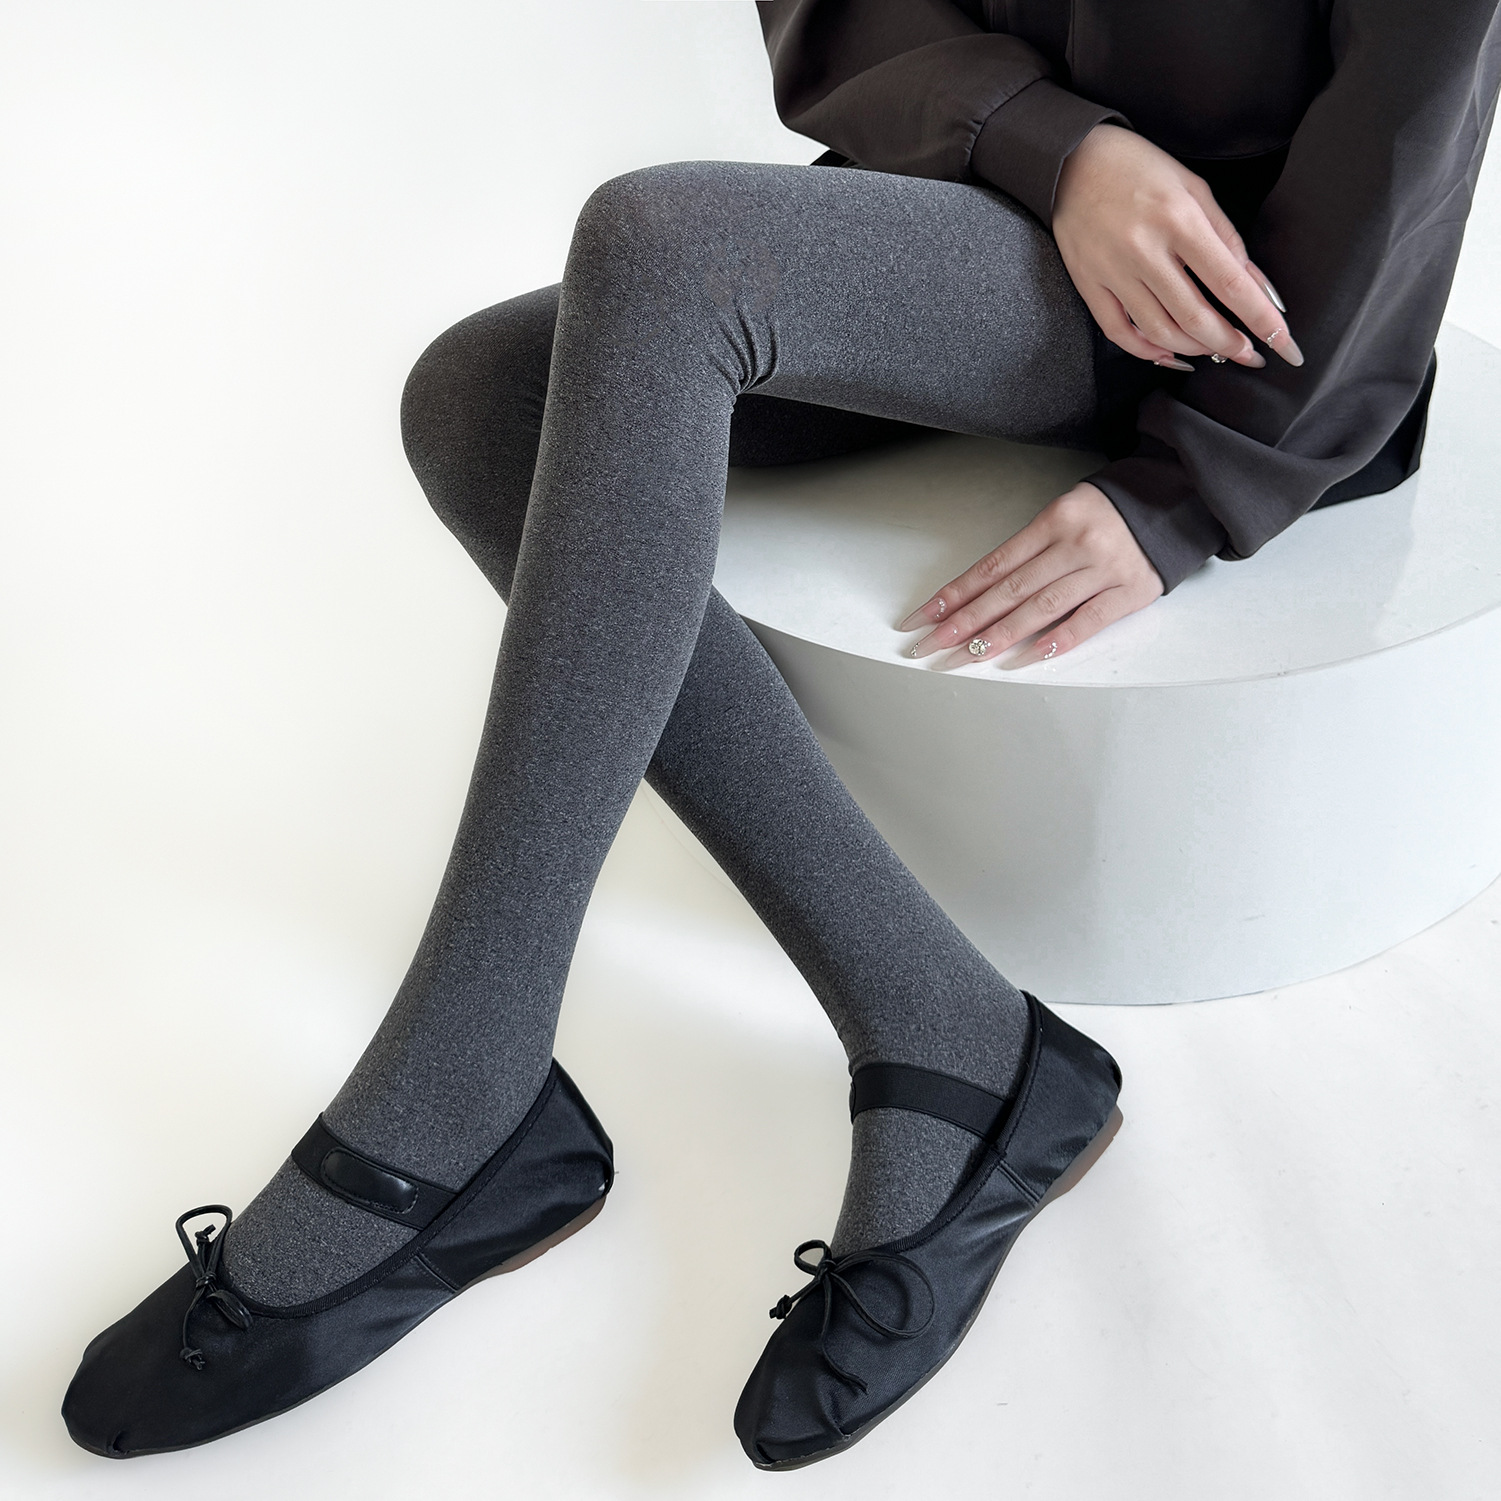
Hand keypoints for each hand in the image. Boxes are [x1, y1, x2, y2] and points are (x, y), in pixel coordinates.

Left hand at [898, 482, 1162, 666]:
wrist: (1178, 495)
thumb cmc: (1110, 511)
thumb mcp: (1064, 515)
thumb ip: (1031, 551)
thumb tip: (981, 594)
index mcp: (1053, 520)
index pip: (992, 566)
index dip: (955, 594)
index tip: (922, 618)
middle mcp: (1076, 544)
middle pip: (1009, 591)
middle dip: (964, 623)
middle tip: (929, 647)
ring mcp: (1105, 568)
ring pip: (1042, 608)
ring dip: (998, 637)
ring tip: (965, 657)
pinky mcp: (1133, 590)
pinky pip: (1089, 621)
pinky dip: (1058, 640)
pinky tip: (1027, 657)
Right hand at [1052, 124, 1302, 369]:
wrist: (1072, 161)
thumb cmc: (1140, 169)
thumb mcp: (1194, 189)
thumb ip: (1227, 238)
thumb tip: (1256, 286)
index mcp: (1179, 220)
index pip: (1230, 283)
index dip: (1262, 320)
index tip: (1285, 345)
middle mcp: (1145, 250)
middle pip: (1196, 317)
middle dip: (1230, 344)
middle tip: (1250, 355)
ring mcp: (1113, 272)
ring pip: (1160, 331)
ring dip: (1194, 349)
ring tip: (1213, 349)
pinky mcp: (1089, 285)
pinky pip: (1119, 332)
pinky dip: (1147, 350)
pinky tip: (1168, 352)